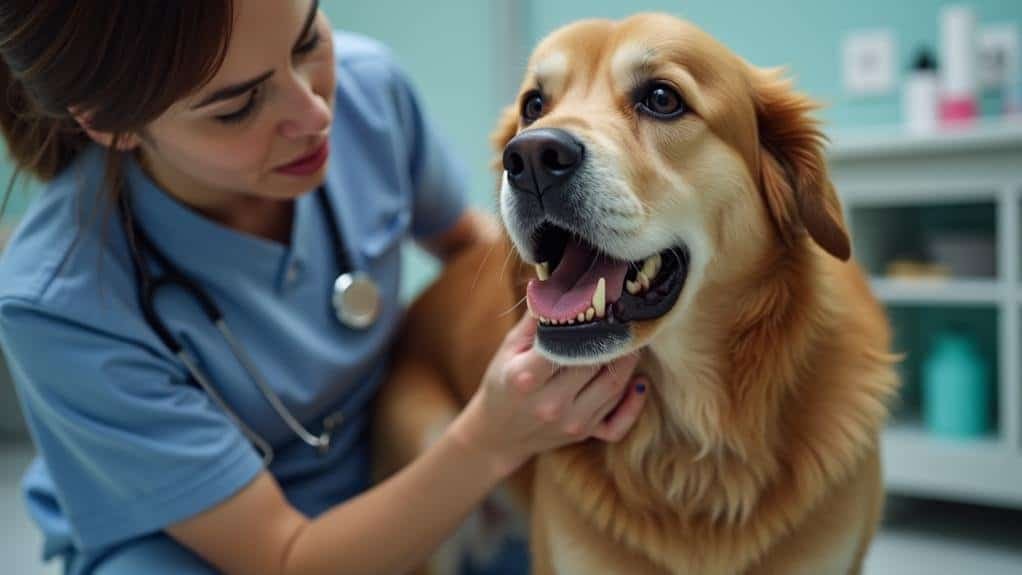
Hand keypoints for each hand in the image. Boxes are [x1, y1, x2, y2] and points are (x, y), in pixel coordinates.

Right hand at [453, 316, 647, 477]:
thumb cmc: (503, 381)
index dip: (588, 321)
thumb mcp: (510, 346)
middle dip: (612, 337)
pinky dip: (634, 400)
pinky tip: (638, 381)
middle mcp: (551, 404)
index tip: (601, 302)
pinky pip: (621, 420)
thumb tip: (561, 280)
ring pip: (615, 386)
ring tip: (629, 339)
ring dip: (627, 360)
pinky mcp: (585, 434)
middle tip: (623, 314)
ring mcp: (571, 422)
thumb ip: (537, 317)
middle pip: (596, 363)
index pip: (567, 344)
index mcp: (526, 378)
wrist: (498, 434)